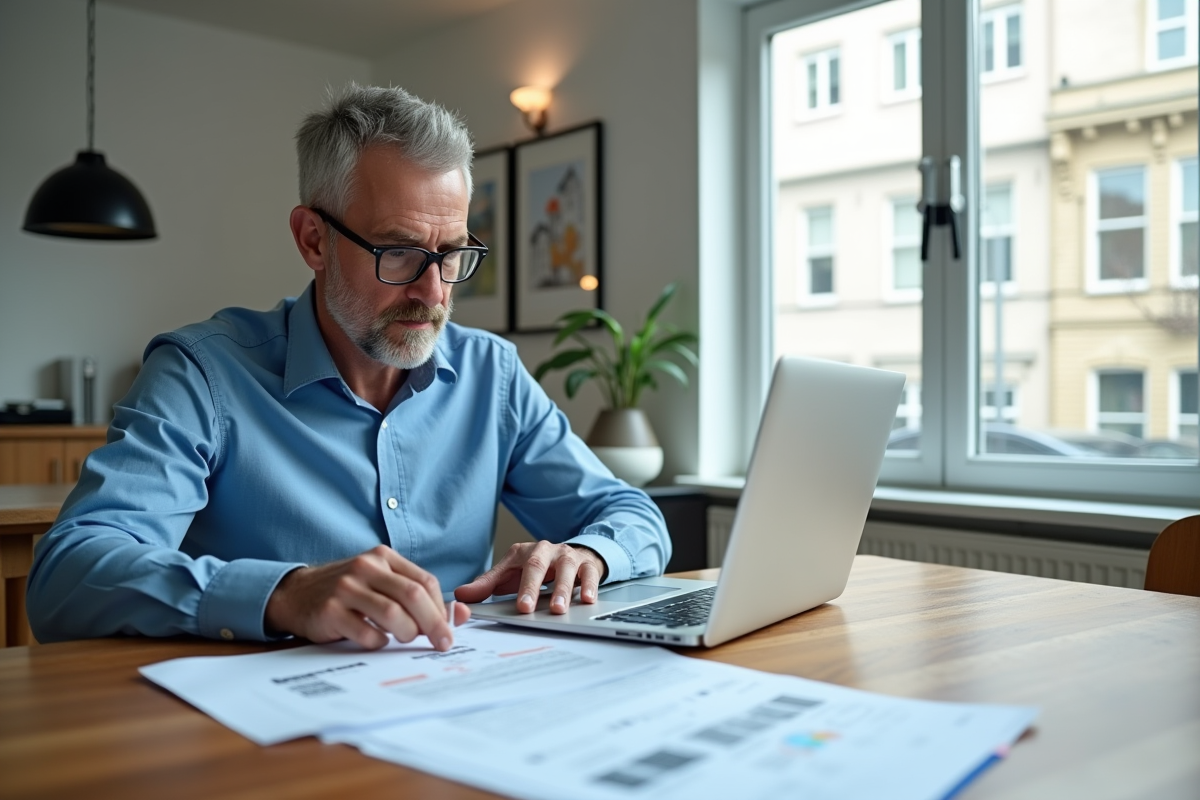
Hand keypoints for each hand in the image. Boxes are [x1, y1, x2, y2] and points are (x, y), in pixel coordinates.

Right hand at [264, 545, 470, 650]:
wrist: (295, 594)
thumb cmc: (346, 592)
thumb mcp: (382, 585)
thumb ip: (419, 597)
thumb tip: (460, 614)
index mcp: (383, 557)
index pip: (425, 582)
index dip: (441, 609)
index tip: (447, 630)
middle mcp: (366, 568)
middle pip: (413, 596)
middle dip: (433, 624)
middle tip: (441, 643)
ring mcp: (346, 588)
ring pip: (392, 614)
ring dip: (406, 633)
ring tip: (404, 639)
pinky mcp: (330, 611)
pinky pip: (366, 633)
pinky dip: (378, 642)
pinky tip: (375, 640)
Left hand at [455, 542, 607, 614]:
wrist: (570, 554)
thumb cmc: (536, 568)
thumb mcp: (510, 574)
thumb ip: (486, 585)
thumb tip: (460, 595)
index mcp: (524, 552)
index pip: (517, 567)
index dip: (518, 586)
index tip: (519, 607)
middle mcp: (547, 551)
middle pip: (539, 565)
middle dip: (534, 587)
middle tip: (529, 608)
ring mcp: (568, 556)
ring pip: (567, 568)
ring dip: (564, 589)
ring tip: (559, 609)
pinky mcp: (588, 564)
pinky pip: (591, 573)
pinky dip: (591, 586)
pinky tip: (588, 600)